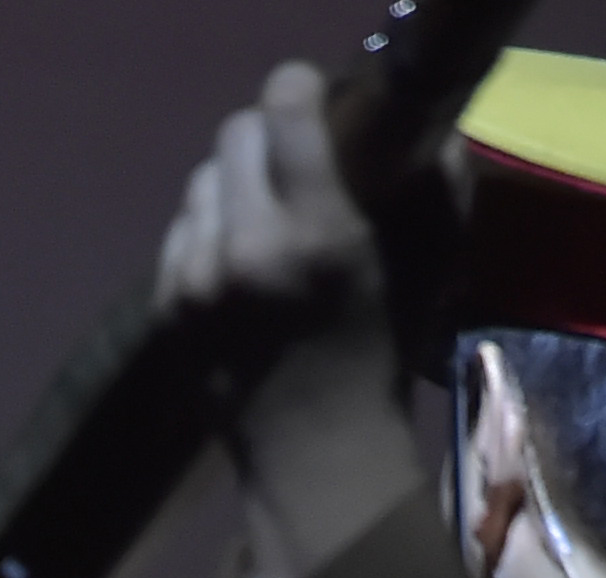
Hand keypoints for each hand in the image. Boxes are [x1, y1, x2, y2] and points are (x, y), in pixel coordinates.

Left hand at [153, 63, 431, 577]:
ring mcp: (195, 280)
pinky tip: (239, 253)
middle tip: (293, 154)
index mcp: (317, 233)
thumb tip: (428, 129)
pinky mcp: (166, 306)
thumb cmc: (386, 359)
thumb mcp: (433, 270)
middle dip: (266, 134)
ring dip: (234, 181)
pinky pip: (180, 229)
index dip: (299, 89)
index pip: (283, 109)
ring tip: (265, 207)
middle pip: (234, 135)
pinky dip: (208, 227)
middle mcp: (246, 247)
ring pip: (202, 180)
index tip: (314, 98)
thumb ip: (439, 187)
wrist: (316, 461)